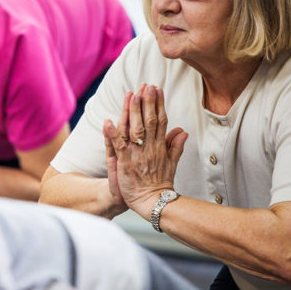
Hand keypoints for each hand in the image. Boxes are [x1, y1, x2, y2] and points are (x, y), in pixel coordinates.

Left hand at [103, 84, 187, 217]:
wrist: (153, 204)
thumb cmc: (160, 184)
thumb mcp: (172, 164)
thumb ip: (176, 147)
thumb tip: (183, 130)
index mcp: (160, 147)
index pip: (161, 121)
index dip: (159, 104)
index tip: (157, 89)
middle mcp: (150, 148)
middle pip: (149, 121)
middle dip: (147, 102)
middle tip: (146, 85)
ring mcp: (137, 155)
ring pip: (135, 129)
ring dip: (132, 111)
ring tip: (131, 94)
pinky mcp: (125, 164)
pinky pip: (118, 146)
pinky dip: (112, 134)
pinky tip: (108, 121)